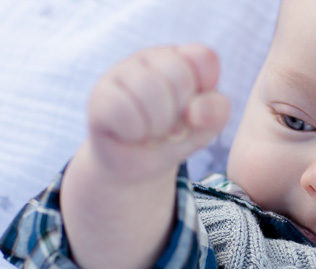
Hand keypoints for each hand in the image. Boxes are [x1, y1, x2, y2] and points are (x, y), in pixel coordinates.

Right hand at [86, 44, 229, 181]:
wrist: (137, 164)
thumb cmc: (175, 137)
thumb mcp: (206, 128)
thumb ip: (215, 113)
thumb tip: (193, 111)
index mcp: (183, 58)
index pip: (204, 58)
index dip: (204, 94)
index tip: (194, 112)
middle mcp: (151, 57)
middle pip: (179, 77)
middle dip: (180, 114)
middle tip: (169, 126)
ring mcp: (122, 72)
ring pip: (150, 90)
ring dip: (157, 125)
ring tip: (151, 132)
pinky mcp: (99, 95)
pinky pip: (122, 110)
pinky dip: (134, 132)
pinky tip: (131, 134)